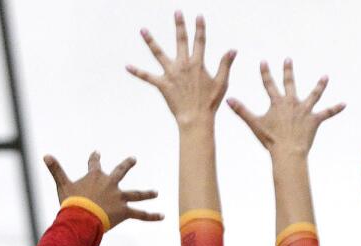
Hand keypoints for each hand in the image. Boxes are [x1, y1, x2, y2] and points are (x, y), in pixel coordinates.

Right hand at [43, 152, 162, 228]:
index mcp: (96, 176)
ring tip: (155, 193)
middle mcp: (110, 184)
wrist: (83, 217)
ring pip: (136, 194)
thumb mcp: (62, 185)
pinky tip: (163, 216)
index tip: (97, 153)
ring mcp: (119, 197)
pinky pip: (141, 214)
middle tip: (133, 159)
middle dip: (127, 164)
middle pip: (121, 171)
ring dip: (147, 193)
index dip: (95, 158)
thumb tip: (45, 155)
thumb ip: (56, 170)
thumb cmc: (72, 202)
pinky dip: (152, 216)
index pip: (95, 164)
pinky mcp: (125, 211)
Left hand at [128, 12, 235, 127]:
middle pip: (181, 40)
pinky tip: (127, 66)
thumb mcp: (221, 83)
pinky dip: (137, 71)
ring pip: (158, 53)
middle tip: (177, 12)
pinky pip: (147, 76)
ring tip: (142, 30)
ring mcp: (171, 73)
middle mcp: (183, 65)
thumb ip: (225, 65)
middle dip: (179, 25)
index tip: (198, 16)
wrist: (196, 118)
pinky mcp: (162, 84)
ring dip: (150, 41)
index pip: (200, 42)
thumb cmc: (210, 103)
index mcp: (198, 64)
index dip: (200, 28)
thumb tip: (233, 50)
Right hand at [227, 59, 343, 155]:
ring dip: (319, 86)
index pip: (269, 84)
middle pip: (290, 83)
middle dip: (288, 71)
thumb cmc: (271, 140)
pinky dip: (336, 109)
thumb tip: (227, 99)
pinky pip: (327, 113)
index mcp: (277, 102)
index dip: (265, 73)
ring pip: (313, 95)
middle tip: (288, 60)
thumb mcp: (254, 124)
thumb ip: (241, 111)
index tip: (263, 61)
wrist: (288, 151)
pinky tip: (345, 104)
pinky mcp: (314, 120)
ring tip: (325, 77)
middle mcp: (292, 102)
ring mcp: (304, 110)